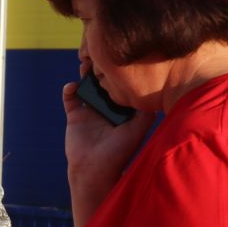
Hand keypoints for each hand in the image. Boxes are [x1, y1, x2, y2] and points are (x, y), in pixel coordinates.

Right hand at [63, 68, 148, 194]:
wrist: (95, 169)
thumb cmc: (120, 151)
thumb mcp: (139, 128)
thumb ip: (147, 110)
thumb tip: (158, 89)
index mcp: (123, 108)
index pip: (122, 84)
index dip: (121, 71)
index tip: (120, 58)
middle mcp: (108, 107)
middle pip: (104, 81)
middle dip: (102, 69)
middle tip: (101, 57)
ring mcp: (91, 110)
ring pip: (87, 85)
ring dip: (85, 74)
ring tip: (85, 65)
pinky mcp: (75, 115)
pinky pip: (70, 98)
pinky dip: (69, 89)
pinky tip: (73, 86)